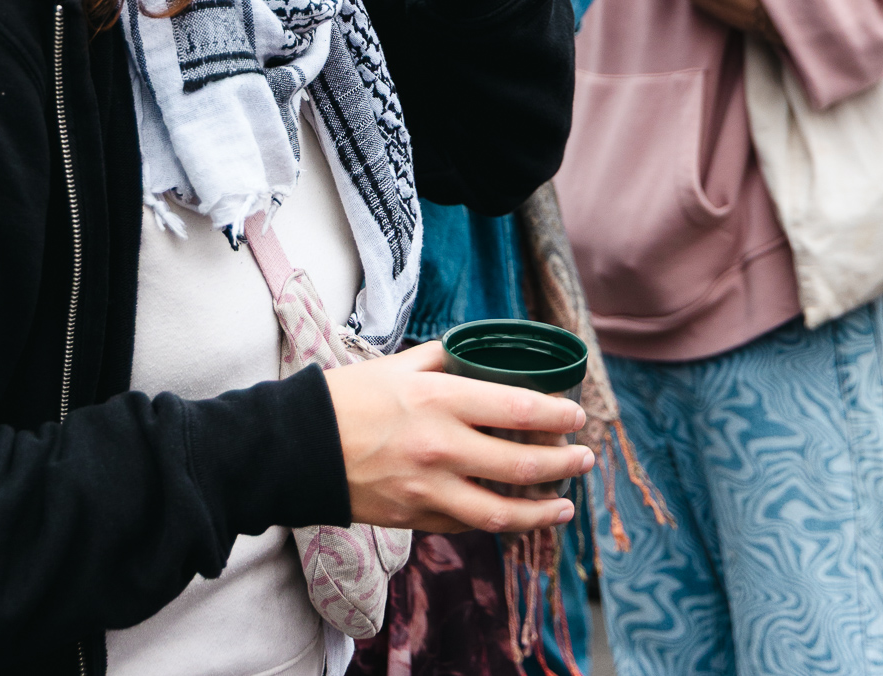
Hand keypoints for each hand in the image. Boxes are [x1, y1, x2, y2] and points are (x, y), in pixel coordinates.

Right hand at [324, 341, 591, 532]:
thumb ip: (445, 360)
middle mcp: (440, 447)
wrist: (298, 447)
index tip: (577, 415)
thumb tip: (480, 356)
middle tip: (584, 458)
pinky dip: (493, 521)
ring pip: (500, 511)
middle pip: (520, 465)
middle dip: (562, 463)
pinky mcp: (413, 519)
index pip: (516, 408)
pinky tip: (512, 514)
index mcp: (439, 400)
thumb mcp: (400, 365)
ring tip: (564, 505)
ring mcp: (427, 490)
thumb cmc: (348, 397)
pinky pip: (465, 525)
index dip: (555, 415)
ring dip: (540, 511)